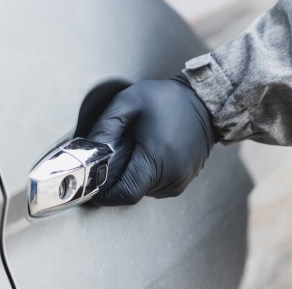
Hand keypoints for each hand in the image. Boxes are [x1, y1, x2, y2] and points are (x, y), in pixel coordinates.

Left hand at [88, 75, 214, 205]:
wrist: (203, 100)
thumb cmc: (166, 98)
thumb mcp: (128, 102)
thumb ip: (106, 127)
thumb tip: (89, 150)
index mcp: (158, 158)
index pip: (126, 193)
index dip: (106, 192)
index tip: (94, 182)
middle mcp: (173, 175)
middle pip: (133, 192)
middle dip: (118, 178)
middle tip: (115, 154)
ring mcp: (181, 179)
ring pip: (145, 191)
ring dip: (133, 176)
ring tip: (135, 149)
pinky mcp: (185, 179)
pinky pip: (158, 186)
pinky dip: (147, 175)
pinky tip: (148, 153)